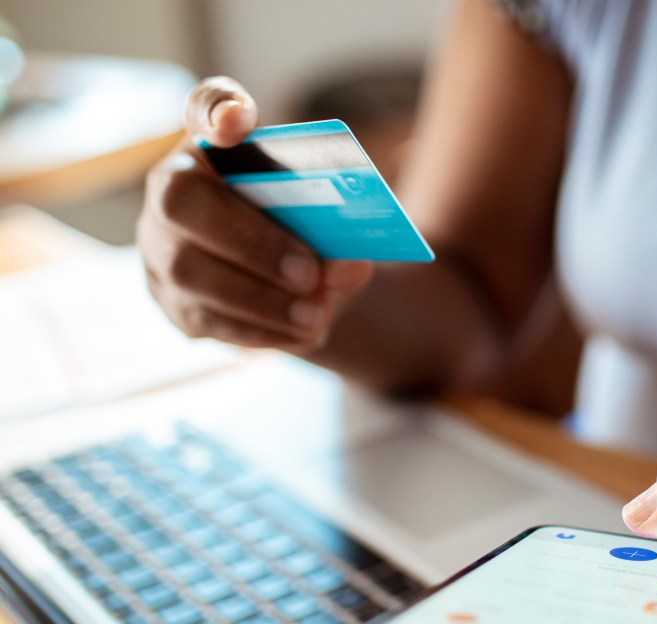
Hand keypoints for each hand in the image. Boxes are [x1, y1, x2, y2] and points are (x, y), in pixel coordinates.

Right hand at [136, 76, 373, 350]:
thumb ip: (335, 230)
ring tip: (315, 317)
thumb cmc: (300, 230)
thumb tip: (349, 266)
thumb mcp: (322, 221)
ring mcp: (159, 250)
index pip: (202, 108)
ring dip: (260, 300)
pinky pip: (206, 320)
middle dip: (250, 241)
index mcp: (212, 148)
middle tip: (309, 274)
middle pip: (180, 205)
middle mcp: (169, 191)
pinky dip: (261, 330)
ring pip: (189, 274)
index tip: (239, 119)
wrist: (289, 284)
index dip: (215, 109)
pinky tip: (302, 335)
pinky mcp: (171, 304)